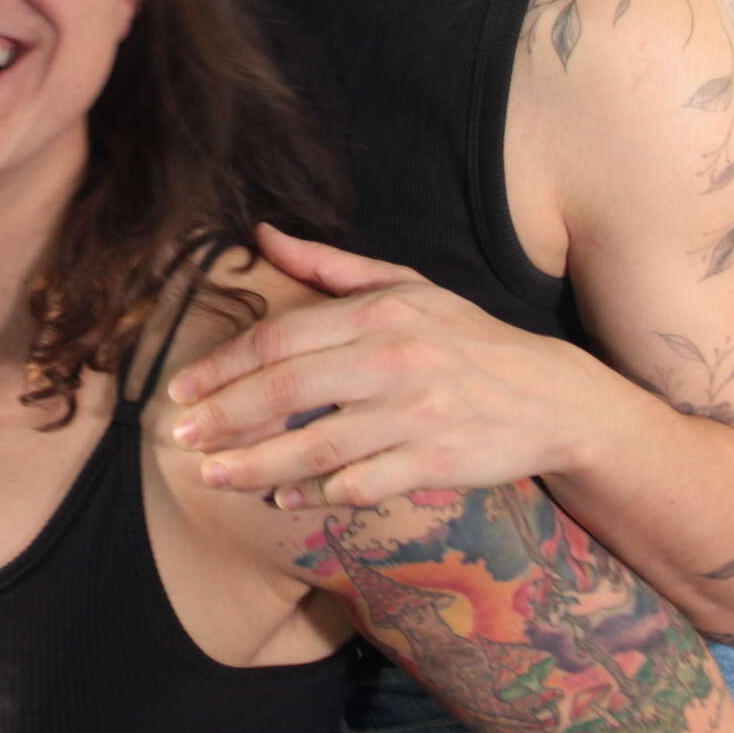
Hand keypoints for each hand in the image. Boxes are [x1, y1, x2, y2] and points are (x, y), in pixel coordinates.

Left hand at [166, 224, 608, 508]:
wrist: (552, 397)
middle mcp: (393, 360)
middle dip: (223, 415)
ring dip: (254, 464)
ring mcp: (415, 415)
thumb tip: (262, 235)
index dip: (223, 365)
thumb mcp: (406, 285)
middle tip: (180, 434)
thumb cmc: (465, 338)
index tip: (181, 386)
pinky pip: (360, 484)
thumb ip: (329, 265)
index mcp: (378, 313)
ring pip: (314, 446)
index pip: (280, 339)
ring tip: (211, 475)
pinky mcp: (435, 464)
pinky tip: (280, 498)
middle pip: (285, 392)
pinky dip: (315, 494)